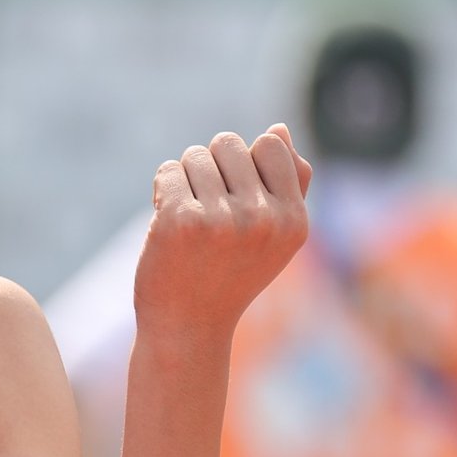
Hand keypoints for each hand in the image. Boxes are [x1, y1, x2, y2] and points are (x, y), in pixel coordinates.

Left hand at [133, 123, 310, 340]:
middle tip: (208, 210)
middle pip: (228, 143)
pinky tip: (167, 222)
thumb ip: (286, 184)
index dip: (245, 163)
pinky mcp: (180, 221)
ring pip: (193, 156)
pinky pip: (167, 171)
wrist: (187, 327)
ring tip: (189, 219)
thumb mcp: (273, 236)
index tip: (236, 197)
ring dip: (185, 180)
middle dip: (211, 167)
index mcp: (294, 220)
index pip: (270, 145)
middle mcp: (263, 219)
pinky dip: (162, 190)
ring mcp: (222, 220)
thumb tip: (279, 129)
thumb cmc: (228, 275)